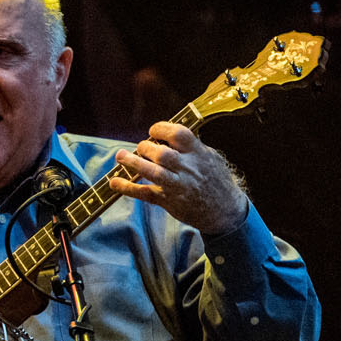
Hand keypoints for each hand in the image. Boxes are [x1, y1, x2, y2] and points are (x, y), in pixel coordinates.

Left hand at [111, 122, 247, 233]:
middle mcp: (188, 169)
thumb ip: (191, 146)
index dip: (162, 129)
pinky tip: (114, 182)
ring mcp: (177, 186)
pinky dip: (127, 188)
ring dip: (133, 163)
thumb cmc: (216, 181)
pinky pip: (145, 193)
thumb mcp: (211, 158)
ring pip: (153, 172)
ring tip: (121, 156)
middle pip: (163, 154)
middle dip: (146, 147)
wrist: (225, 211)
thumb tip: (168, 133)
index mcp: (199, 154)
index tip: (153, 131)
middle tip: (141, 147)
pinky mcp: (168, 201)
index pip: (180, 135)